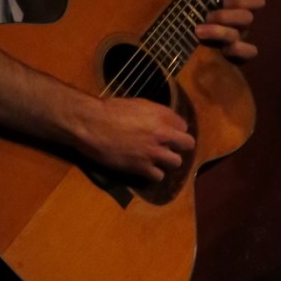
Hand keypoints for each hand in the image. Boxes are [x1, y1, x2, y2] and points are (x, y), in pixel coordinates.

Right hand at [76, 96, 194, 182]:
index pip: (183, 125)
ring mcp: (153, 152)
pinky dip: (153, 174)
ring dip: (167, 161)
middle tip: (168, 147)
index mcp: (161, 114)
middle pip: (187, 144)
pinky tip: (145, 168)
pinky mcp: (142, 167)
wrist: (92, 124)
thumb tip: (160, 121)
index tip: (167, 132)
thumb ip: (153, 114)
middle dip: (180, 146)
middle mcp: (162, 133)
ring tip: (156, 159)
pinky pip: (158, 176)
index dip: (175, 129)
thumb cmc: (109, 110)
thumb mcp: (136, 104)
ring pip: (176, 162)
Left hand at [184, 0, 265, 62]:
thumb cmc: (190, 15)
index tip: (226, 0)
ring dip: (222, 32)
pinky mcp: (234, 58)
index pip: (252, 1)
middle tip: (206, 16)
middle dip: (226, 16)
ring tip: (199, 31)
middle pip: (246, 17)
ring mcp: (237, 41)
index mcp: (232, 8)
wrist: (178, 41)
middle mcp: (238, 24)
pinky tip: (224, 50)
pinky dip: (239, 51)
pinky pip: (248, 54)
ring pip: (242, 35)